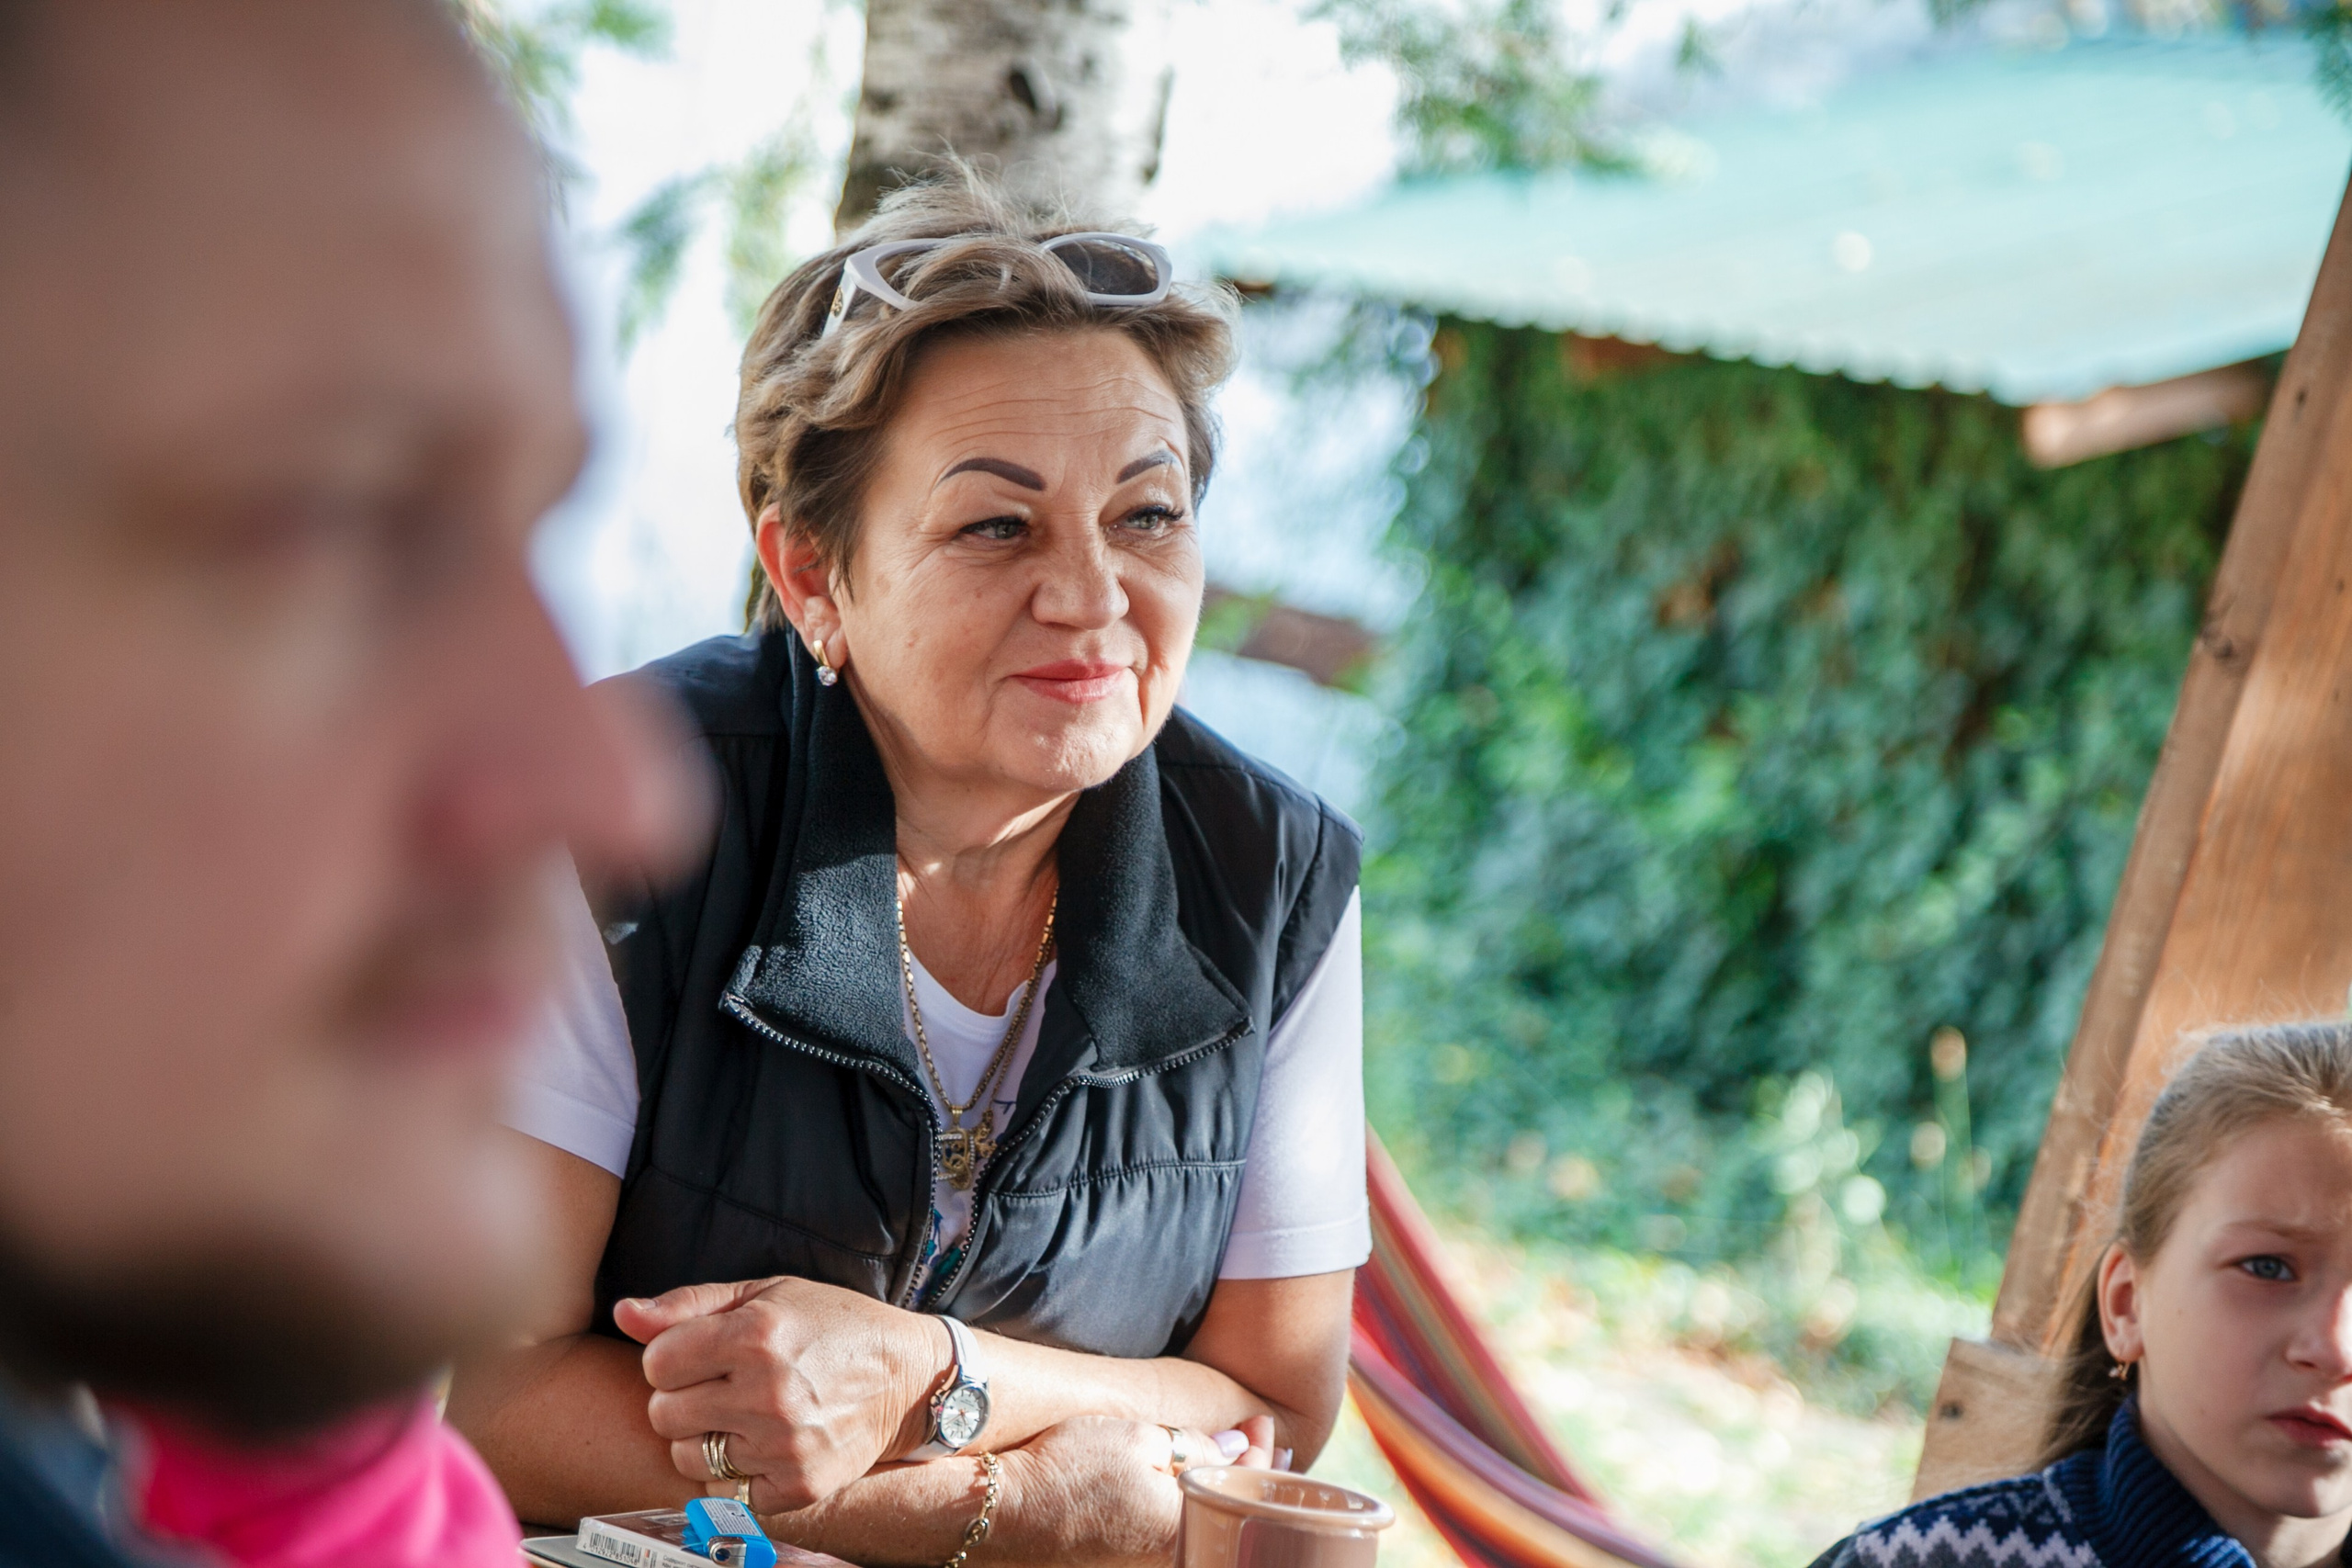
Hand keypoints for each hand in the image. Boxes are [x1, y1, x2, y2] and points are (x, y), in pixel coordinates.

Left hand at [616, 1276, 947, 1512]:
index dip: (674, 1356)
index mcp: (756, 1335)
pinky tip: (764, 1444)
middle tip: (724, 1385)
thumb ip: (688, 1304)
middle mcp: (769, 1392)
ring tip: (742, 1415)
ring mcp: (784, 1445)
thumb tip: (623, 1313)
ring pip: (686, 1457)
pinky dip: (736, 1472)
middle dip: (684, 1398)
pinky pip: (724, 1492)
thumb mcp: (766, 1293)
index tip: (704, 1354)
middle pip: (663, 1413)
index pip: (657, 1362)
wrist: (909, 1379)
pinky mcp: (798, 1485)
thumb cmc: (832, 1327)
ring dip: (703, 1439)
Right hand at [974, 1415, 1280, 1567]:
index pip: (1245, 1487)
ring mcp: (1146, 1562)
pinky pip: (1172, 1531)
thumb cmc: (1068, 1471)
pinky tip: (1186, 1482)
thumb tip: (1238, 1450)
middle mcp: (1172, 1554)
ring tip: (1227, 1458)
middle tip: (1254, 1441)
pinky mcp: (1124, 1561)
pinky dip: (1187, 1504)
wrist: (1003, 1512)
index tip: (1257, 1423)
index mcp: (1185, 1527)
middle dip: (1247, 1475)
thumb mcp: (1141, 1439)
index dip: (1259, 1452)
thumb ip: (1199, 1446)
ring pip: (1201, 1523)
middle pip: (1229, 1512)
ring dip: (1218, 1489)